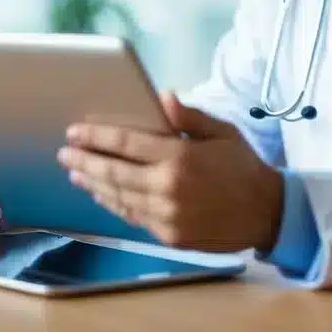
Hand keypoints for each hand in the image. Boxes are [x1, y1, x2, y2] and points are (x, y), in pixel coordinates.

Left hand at [57, 92, 283, 252]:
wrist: (267, 213)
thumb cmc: (243, 166)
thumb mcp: (221, 131)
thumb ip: (188, 116)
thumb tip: (162, 96)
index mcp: (180, 157)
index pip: (127, 143)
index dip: (96, 136)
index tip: (75, 131)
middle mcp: (169, 187)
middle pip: (114, 172)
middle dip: (85, 161)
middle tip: (64, 153)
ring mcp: (167, 215)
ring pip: (119, 197)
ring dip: (93, 184)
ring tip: (75, 172)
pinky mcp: (169, 236)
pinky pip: (133, 217)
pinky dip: (113, 204)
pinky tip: (102, 193)